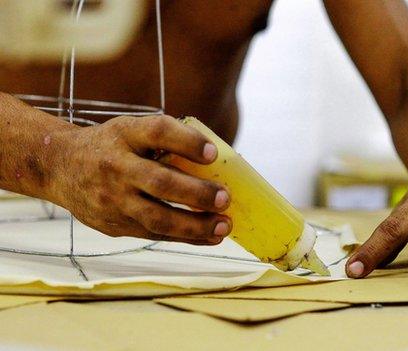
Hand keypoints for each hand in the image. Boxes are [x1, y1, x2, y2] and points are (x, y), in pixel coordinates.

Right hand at [49, 115, 230, 244]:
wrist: (59, 166)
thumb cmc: (112, 146)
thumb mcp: (131, 130)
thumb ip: (167, 140)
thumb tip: (221, 161)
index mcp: (124, 134)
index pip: (158, 132)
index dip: (187, 142)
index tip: (213, 153)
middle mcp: (116, 166)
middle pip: (160, 181)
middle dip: (196, 193)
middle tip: (224, 198)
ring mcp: (113, 199)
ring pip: (157, 217)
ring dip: (195, 226)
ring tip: (223, 227)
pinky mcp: (114, 224)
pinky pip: (154, 234)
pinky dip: (185, 237)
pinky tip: (209, 237)